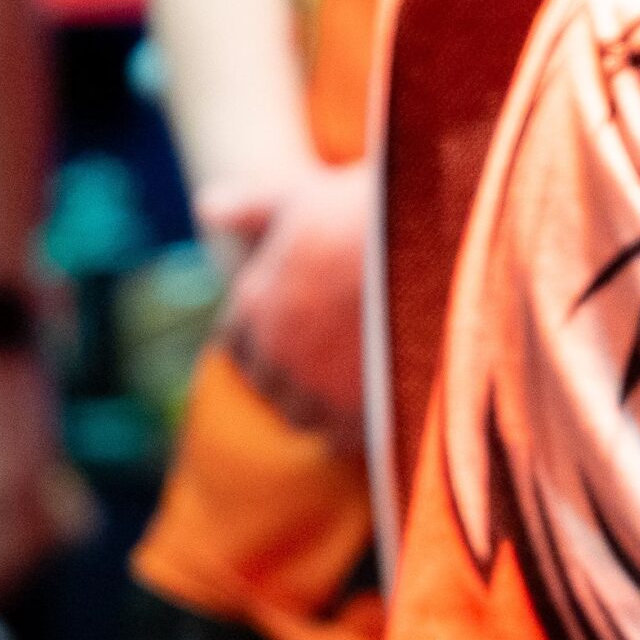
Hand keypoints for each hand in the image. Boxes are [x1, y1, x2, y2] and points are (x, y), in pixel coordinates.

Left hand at [202, 160, 371, 446]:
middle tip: (322, 371)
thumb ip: (250, 208)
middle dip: (288, 381)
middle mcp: (276, 352)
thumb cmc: (362, 212)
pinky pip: (348, 440)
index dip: (258, 345)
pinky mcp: (364, 414)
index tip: (283, 340)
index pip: (237, 345)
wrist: (431, 243)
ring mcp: (318, 387)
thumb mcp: (298, 198)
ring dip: (320, 410)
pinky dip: (357, 433)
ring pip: (305, 417)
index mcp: (253, 304)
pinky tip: (380, 414)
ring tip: (351, 396)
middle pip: (268, 386)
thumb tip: (207, 205)